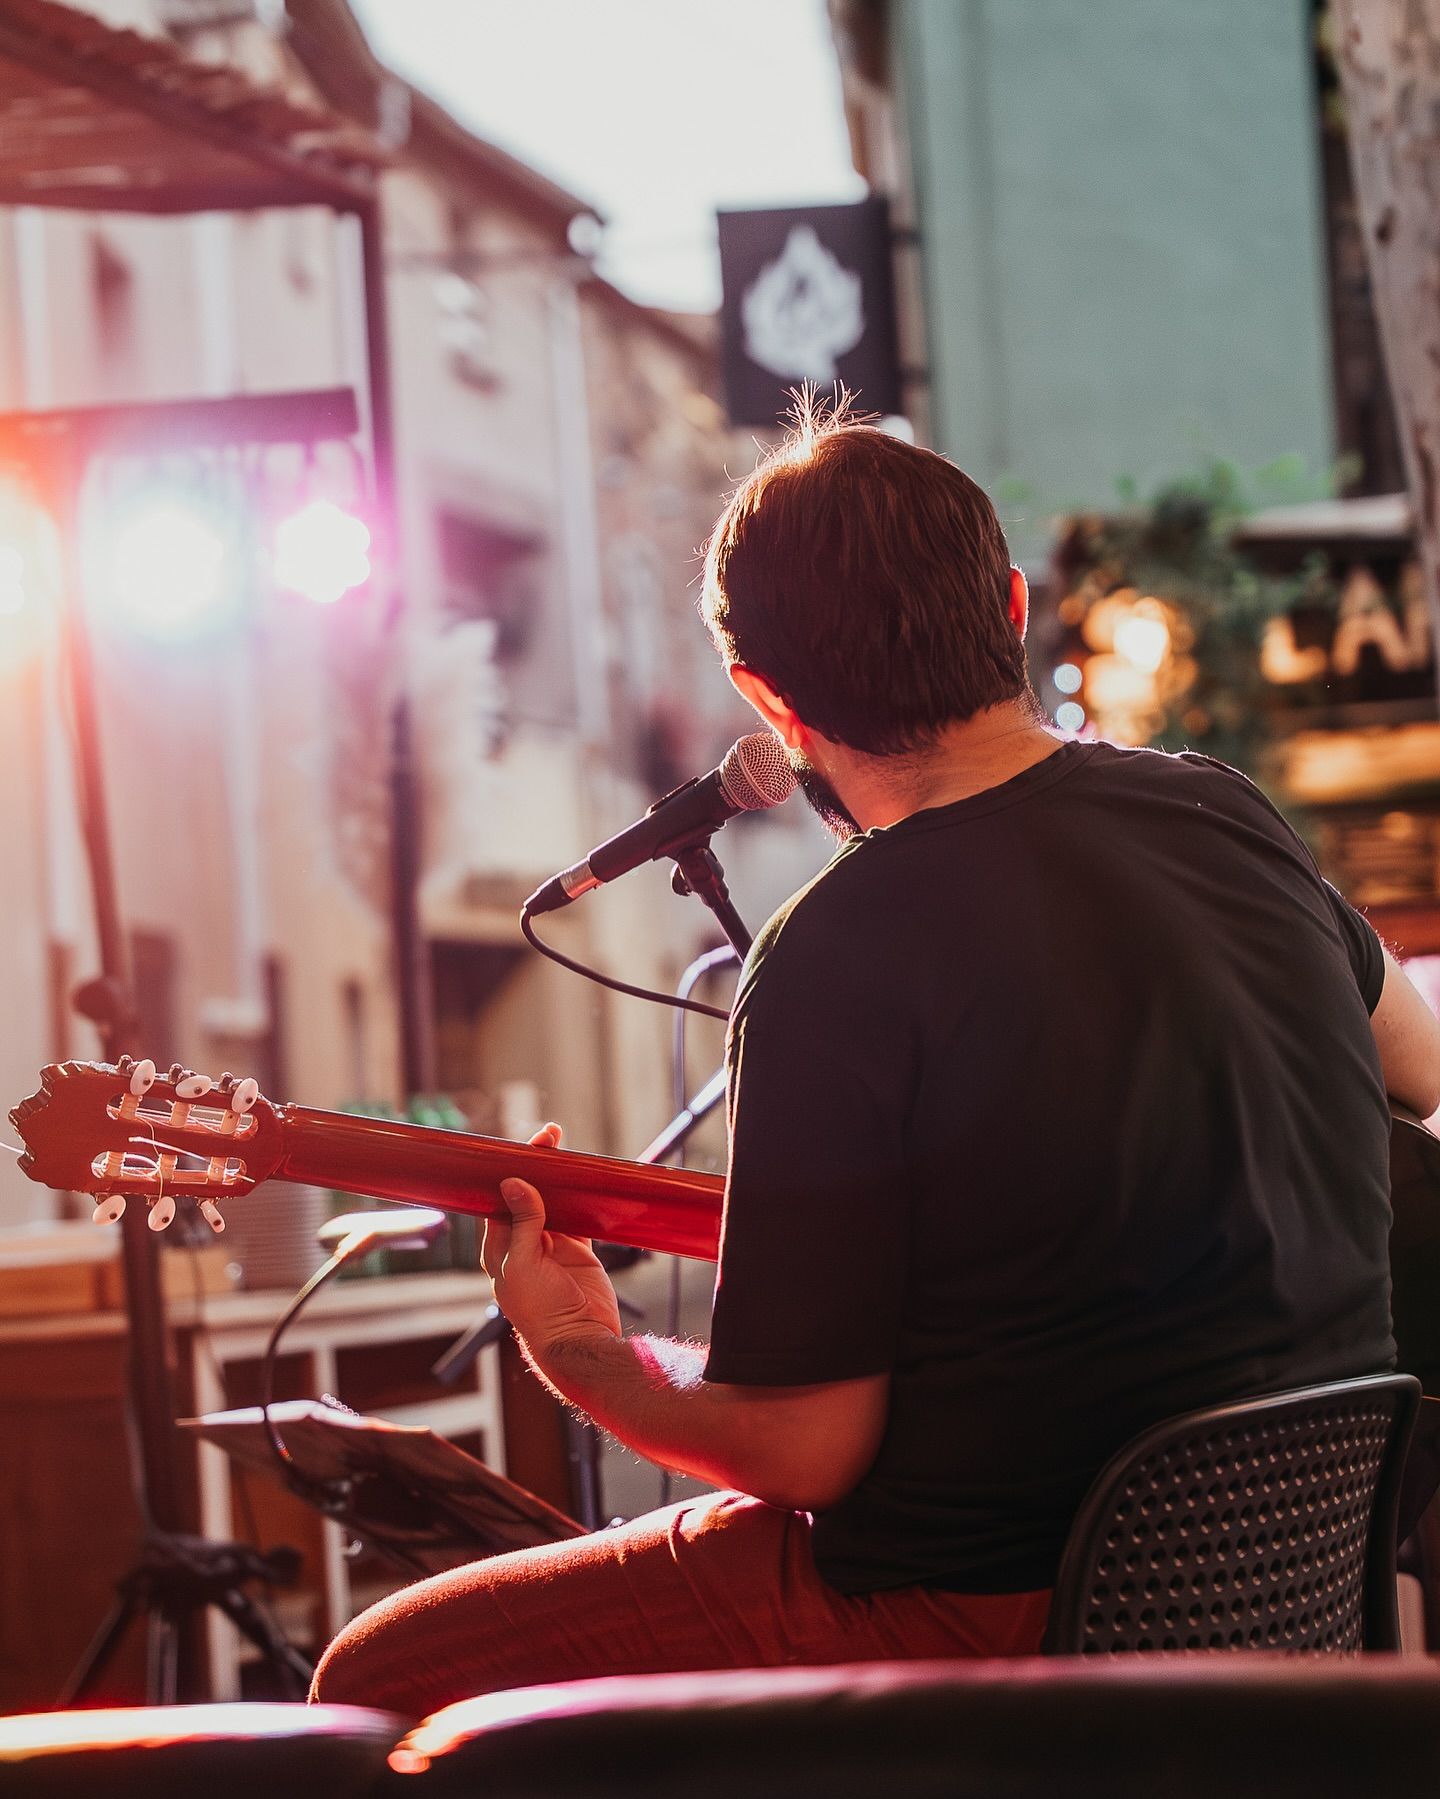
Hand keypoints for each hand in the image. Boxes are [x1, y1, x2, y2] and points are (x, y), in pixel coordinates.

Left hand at [480, 1122, 622, 1354]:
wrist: (579, 1340)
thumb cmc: (540, 1311)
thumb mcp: (524, 1264)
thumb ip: (523, 1223)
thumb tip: (513, 1182)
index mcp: (499, 1246)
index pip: (500, 1199)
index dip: (509, 1171)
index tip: (521, 1146)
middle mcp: (523, 1243)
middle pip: (527, 1194)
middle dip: (536, 1166)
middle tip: (549, 1137)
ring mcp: (551, 1246)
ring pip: (553, 1202)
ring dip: (559, 1178)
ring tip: (567, 1151)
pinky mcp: (577, 1250)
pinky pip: (579, 1216)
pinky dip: (582, 1199)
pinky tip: (586, 1180)